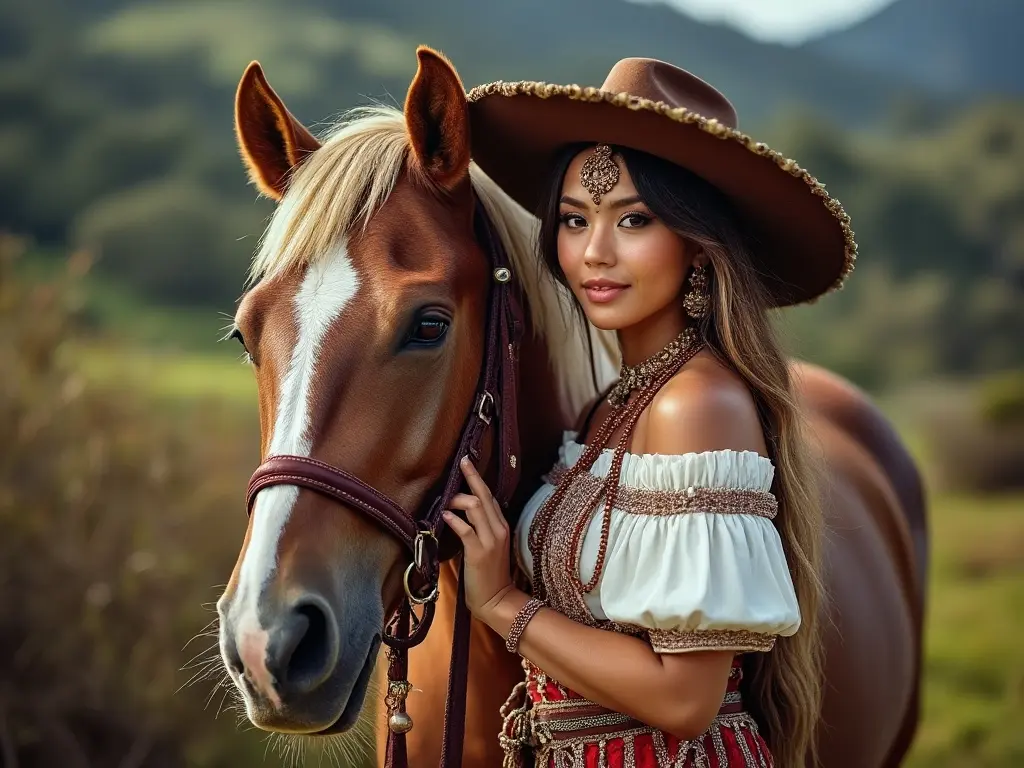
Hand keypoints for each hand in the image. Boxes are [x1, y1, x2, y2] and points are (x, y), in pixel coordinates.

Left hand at [442, 456, 515, 622]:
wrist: (497, 600)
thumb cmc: (488, 575)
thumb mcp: (486, 547)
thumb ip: (476, 529)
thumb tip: (456, 514)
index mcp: (501, 526)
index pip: (490, 496)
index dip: (478, 480)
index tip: (468, 464)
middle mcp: (498, 529)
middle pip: (485, 495)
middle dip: (472, 477)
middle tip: (462, 461)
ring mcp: (490, 540)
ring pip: (477, 507)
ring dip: (459, 499)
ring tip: (445, 499)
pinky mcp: (479, 552)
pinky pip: (466, 530)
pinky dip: (454, 520)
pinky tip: (445, 515)